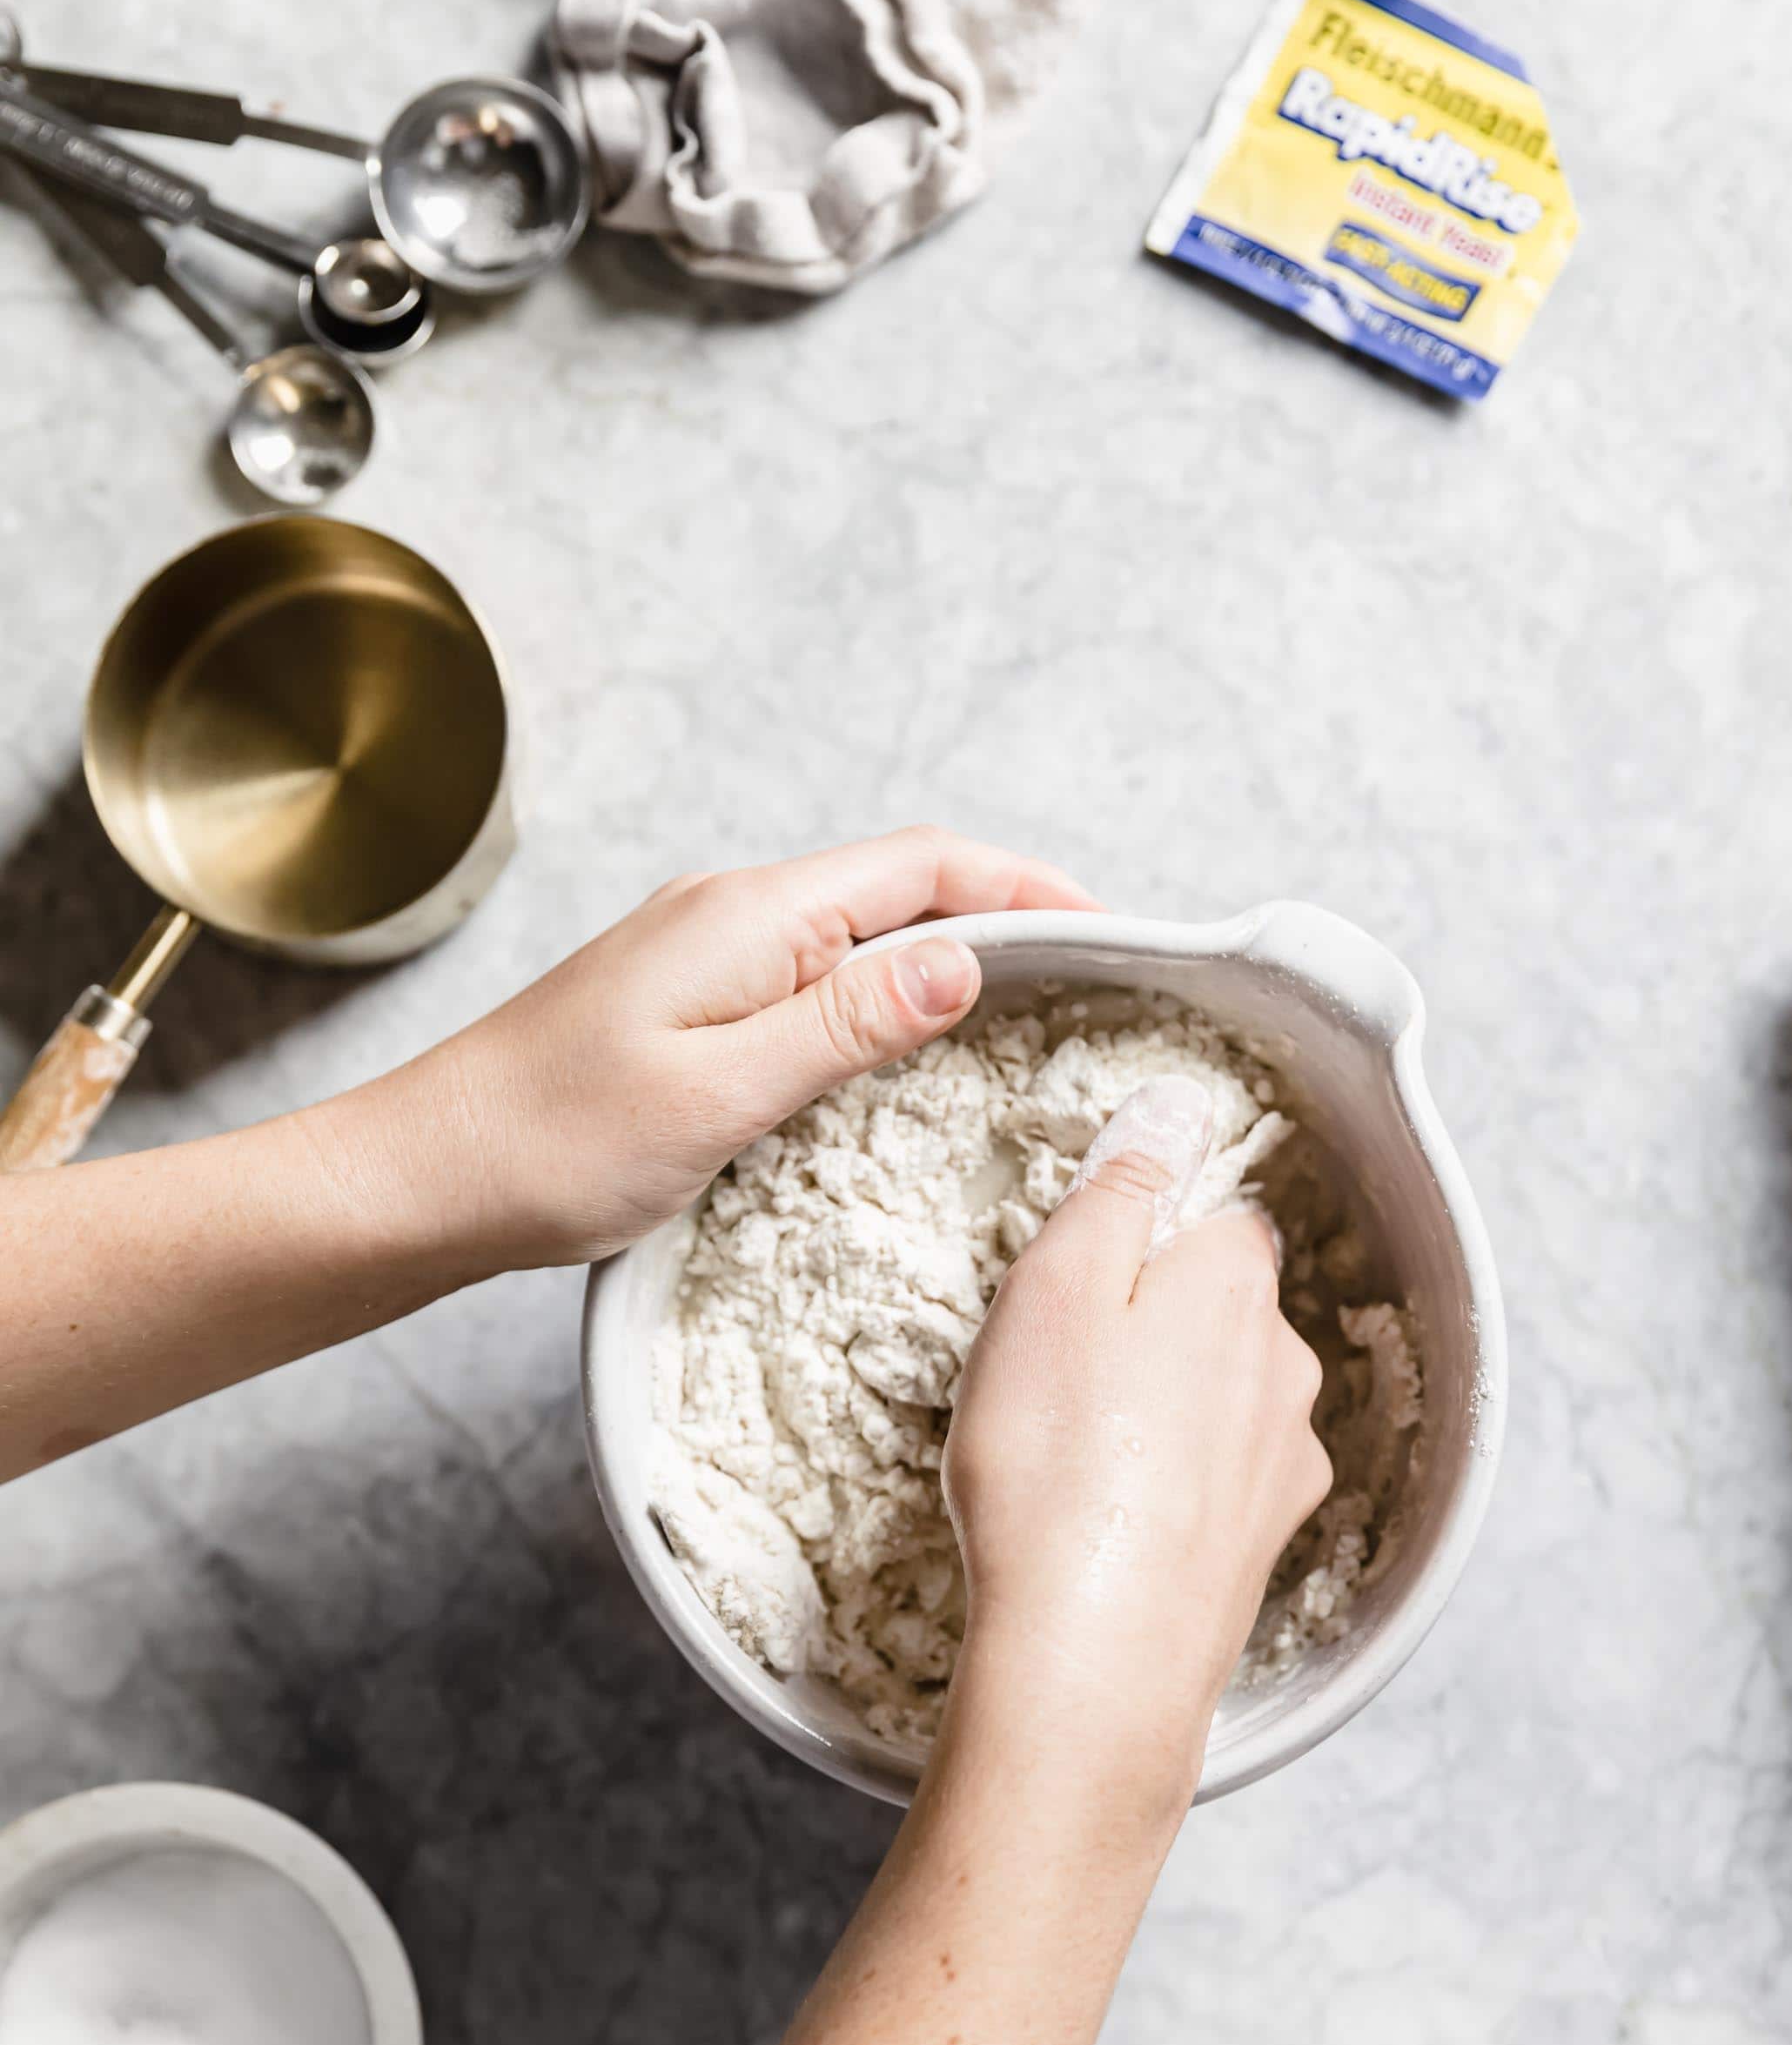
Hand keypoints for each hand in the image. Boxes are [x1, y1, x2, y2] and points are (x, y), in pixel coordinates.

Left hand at [345, 829, 1094, 1272]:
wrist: (421, 1179)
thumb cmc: (551, 1145)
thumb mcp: (722, 1092)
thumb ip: (848, 1022)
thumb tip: (967, 959)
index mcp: (750, 915)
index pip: (927, 865)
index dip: (1032, 887)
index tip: (1116, 933)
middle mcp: (733, 913)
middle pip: (905, 888)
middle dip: (1009, 919)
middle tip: (1097, 985)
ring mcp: (708, 955)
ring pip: (862, 936)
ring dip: (950, 963)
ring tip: (1033, 1019)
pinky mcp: (690, 1003)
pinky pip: (816, 979)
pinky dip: (886, 1002)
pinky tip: (912, 1058)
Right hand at [942, 1079, 1332, 1785]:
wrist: (1094, 1655)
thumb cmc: (1054, 1467)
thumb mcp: (1057, 1286)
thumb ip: (1123, 1187)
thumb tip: (1177, 1105)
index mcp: (1233, 1284)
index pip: (1213, 1216)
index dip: (1142, 1237)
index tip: (1073, 1281)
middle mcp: (1283, 1365)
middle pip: (1217, 1310)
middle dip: (1149, 1327)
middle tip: (1053, 1374)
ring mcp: (1284, 1462)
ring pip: (1219, 1400)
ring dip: (1159, 1413)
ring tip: (1069, 1458)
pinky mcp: (1264, 1543)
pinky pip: (1213, 1485)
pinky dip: (1167, 1490)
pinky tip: (1104, 1523)